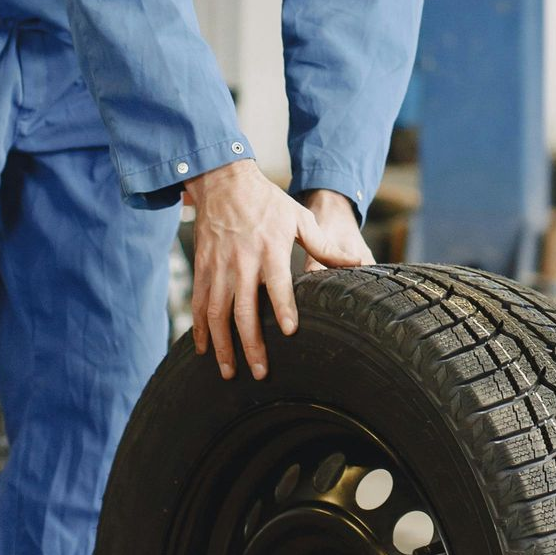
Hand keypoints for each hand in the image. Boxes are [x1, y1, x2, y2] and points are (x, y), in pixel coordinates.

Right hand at [182, 163, 366, 379]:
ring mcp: (218, 267)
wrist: (223, 182)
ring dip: (222, 345)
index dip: (283, 308)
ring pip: (217, 313)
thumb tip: (356, 262)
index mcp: (270, 249)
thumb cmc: (266, 202)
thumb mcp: (298, 218)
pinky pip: (199, 303)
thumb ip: (324, 245)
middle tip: (260, 372)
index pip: (277, 283)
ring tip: (229, 372)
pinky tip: (204, 349)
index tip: (289, 332)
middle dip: (250, 344)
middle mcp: (242, 261)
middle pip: (244, 309)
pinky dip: (199, 328)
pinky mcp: (202, 267)